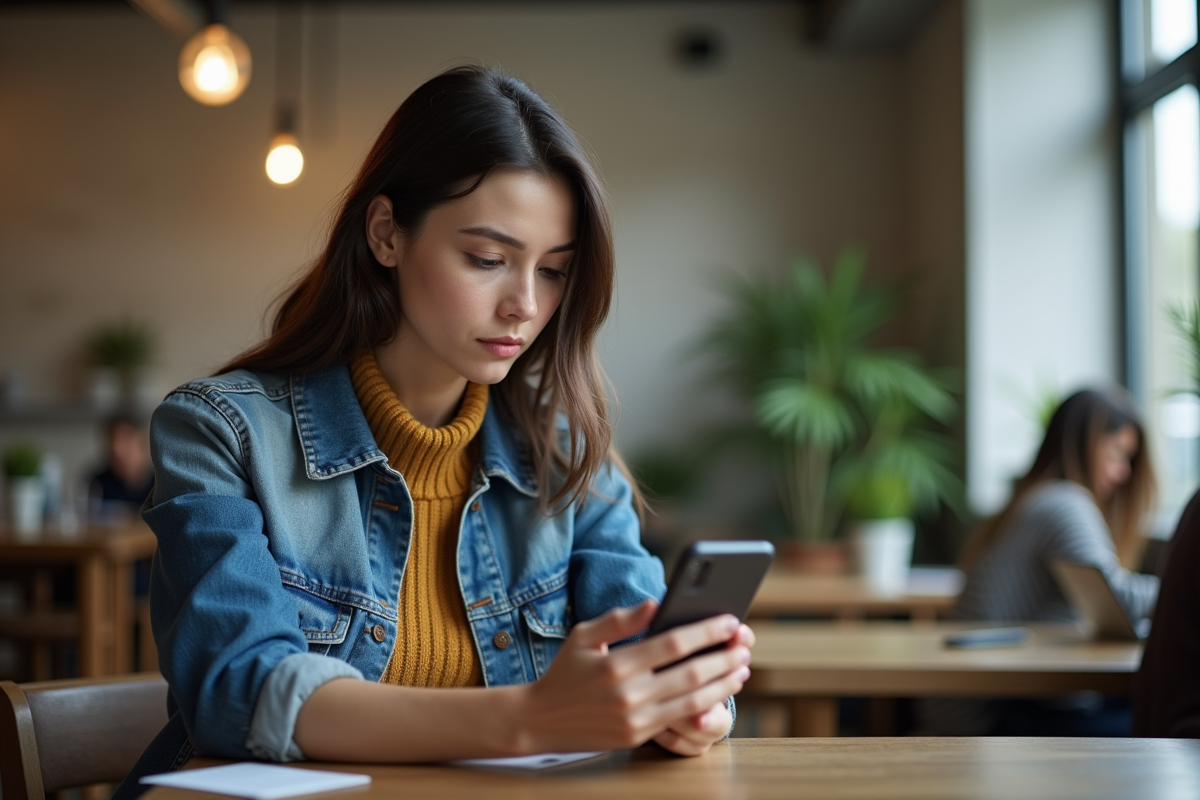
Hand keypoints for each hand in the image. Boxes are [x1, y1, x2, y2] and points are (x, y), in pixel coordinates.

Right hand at [518, 600, 750, 754]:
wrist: (540, 720)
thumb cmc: (565, 671)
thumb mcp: (584, 635)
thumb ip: (621, 619)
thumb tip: (658, 602)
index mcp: (616, 664)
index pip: (672, 644)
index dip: (705, 631)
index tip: (729, 620)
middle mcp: (629, 694)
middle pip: (690, 673)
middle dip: (724, 658)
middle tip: (745, 644)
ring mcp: (635, 719)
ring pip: (692, 700)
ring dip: (723, 684)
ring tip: (742, 669)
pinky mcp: (637, 736)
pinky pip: (679, 719)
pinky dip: (705, 705)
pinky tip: (720, 693)